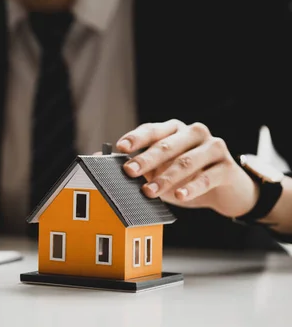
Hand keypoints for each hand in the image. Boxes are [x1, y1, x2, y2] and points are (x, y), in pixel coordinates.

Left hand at [115, 119, 258, 217]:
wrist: (227, 190)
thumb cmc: (186, 177)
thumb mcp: (159, 172)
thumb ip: (136, 166)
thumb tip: (98, 159)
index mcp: (174, 130)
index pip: (152, 130)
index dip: (136, 138)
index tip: (120, 147)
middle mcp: (194, 133)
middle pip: (167, 145)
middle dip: (146, 159)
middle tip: (129, 172)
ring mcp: (214, 148)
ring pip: (186, 161)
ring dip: (166, 178)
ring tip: (149, 192)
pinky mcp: (228, 167)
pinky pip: (207, 177)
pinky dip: (192, 187)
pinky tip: (180, 196)